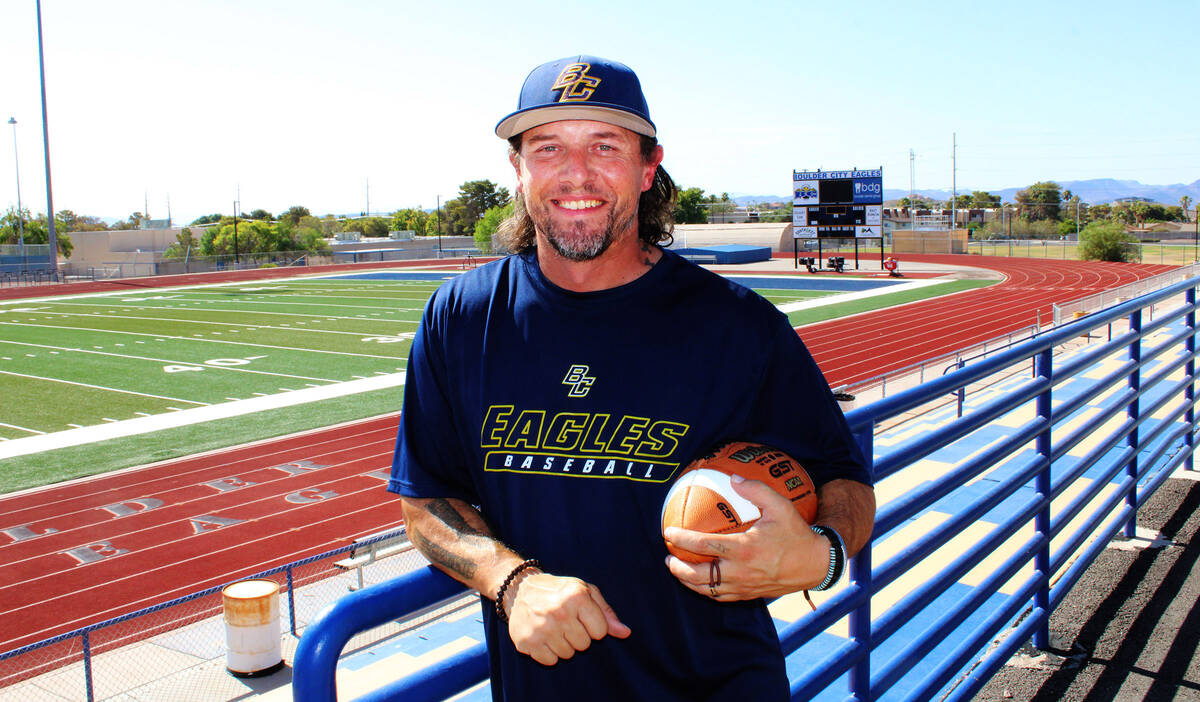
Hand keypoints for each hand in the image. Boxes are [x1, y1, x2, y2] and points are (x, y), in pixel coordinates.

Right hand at [505, 572, 630, 665]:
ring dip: (563, 644)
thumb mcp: (585, 591)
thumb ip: (606, 613)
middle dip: (577, 635)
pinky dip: (548, 652)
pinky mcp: (527, 642)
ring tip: (553, 627)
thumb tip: (625, 633)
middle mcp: (559, 612)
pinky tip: (542, 635)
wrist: (521, 589)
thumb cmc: (559, 591)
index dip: (593, 626)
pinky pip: (550, 661)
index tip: (581, 616)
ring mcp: (542, 628)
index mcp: (577, 597)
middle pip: (584, 645)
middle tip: (564, 621)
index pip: (600, 632)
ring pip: (567, 654)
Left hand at [664, 473, 829, 600]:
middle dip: (678, 568)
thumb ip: (755, 490)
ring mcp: (744, 586)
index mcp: (744, 549)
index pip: (704, 545)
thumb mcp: (780, 506)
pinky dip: (706, 590)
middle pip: (699, 576)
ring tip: (678, 570)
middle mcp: (741, 571)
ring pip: (707, 591)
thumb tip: (733, 478)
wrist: (816, 564)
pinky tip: (701, 581)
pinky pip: (721, 597)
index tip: (668, 532)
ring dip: (688, 582)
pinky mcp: (750, 595)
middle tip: (668, 557)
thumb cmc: (797, 534)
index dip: (682, 540)